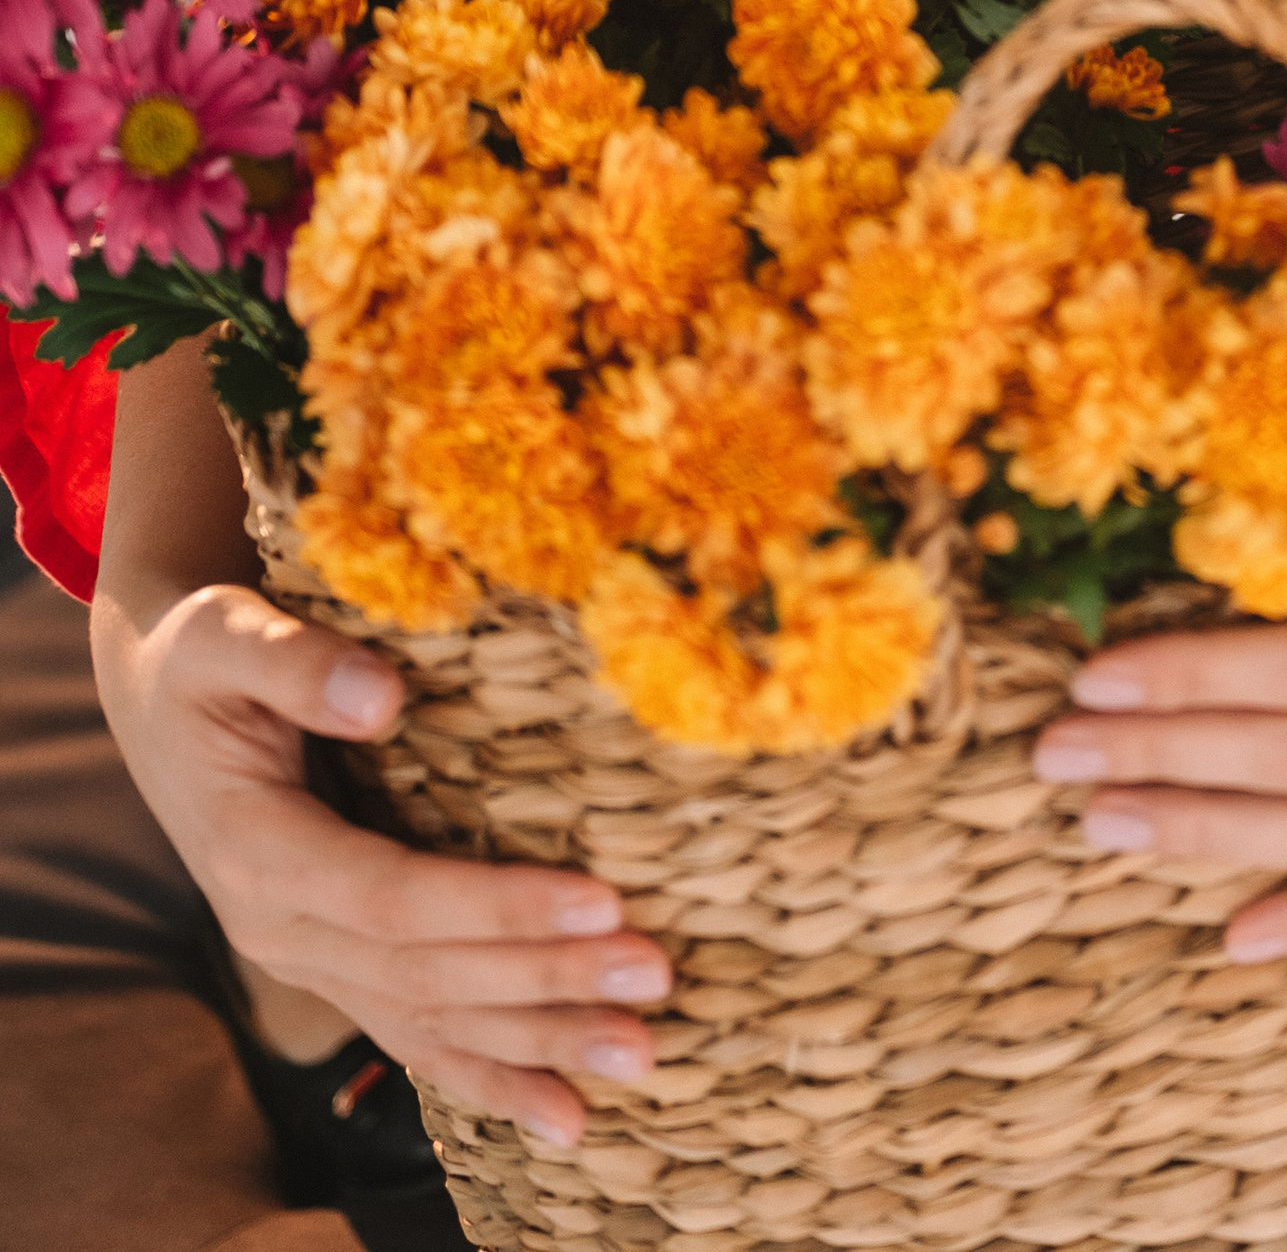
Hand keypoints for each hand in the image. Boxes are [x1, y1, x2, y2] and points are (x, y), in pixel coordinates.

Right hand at [93, 580, 670, 1144]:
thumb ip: (295, 663)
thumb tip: (380, 694)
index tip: (602, 900)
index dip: (498, 905)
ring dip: (537, 1046)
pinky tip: (562, 1116)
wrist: (165, 700)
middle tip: (655, 978)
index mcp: (259, 853)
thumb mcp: (223, 637)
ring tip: (639, 1060)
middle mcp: (281, 929)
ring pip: (431, 1022)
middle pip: (430, 973)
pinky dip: (490, 1078)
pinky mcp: (339, 965)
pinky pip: (416, 1036)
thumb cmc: (201, 657)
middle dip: (547, 981)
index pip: (396, 897)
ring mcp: (310, 959)